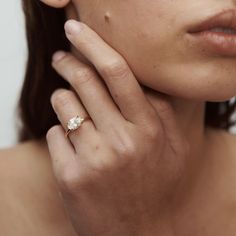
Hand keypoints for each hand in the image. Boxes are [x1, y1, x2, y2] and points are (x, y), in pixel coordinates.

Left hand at [46, 19, 188, 235]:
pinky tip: (73, 144)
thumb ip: (159, 110)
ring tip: (71, 104)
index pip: (118, 73)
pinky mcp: (71, 177)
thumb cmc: (155, 187)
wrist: (139, 234)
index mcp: (149, 130)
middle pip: (85, 82)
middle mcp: (122, 141)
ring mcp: (94, 159)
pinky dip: (60, 132)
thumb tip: (135, 77)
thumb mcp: (171, 148)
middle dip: (68, 62)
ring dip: (63, 98)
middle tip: (62, 56)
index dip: (94, 45)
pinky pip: (55, 134)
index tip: (77, 31)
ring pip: (64, 104)